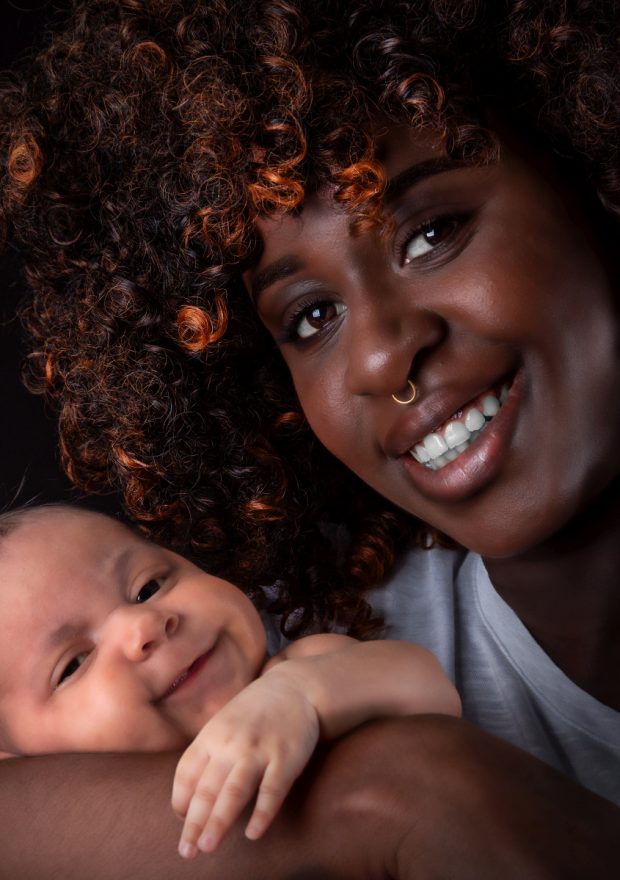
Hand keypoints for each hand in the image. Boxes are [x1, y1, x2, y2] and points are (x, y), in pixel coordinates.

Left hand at [171, 672, 319, 857]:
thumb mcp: (223, 724)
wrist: (295, 688)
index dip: (181, 801)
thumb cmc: (254, 713)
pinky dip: (262, 814)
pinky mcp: (286, 758)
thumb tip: (189, 798)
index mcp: (211, 735)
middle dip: (193, 823)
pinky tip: (253, 834)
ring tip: (207, 846)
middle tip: (186, 850)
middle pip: (207, 788)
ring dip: (219, 821)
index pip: (186, 773)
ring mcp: (259, 750)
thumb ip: (208, 754)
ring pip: (234, 791)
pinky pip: (272, 791)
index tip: (182, 821)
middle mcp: (231, 743)